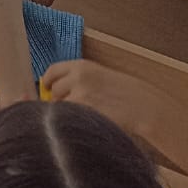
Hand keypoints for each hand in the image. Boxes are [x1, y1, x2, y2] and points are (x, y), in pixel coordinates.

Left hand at [40, 60, 166, 143]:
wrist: (141, 104)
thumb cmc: (120, 91)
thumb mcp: (96, 75)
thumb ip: (74, 78)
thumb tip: (49, 88)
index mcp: (81, 66)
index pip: (52, 71)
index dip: (47, 81)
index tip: (46, 88)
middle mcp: (78, 77)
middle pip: (53, 90)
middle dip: (58, 100)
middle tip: (72, 106)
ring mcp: (82, 95)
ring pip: (60, 107)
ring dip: (66, 112)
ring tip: (83, 114)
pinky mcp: (86, 112)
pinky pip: (69, 118)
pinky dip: (73, 122)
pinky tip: (86, 122)